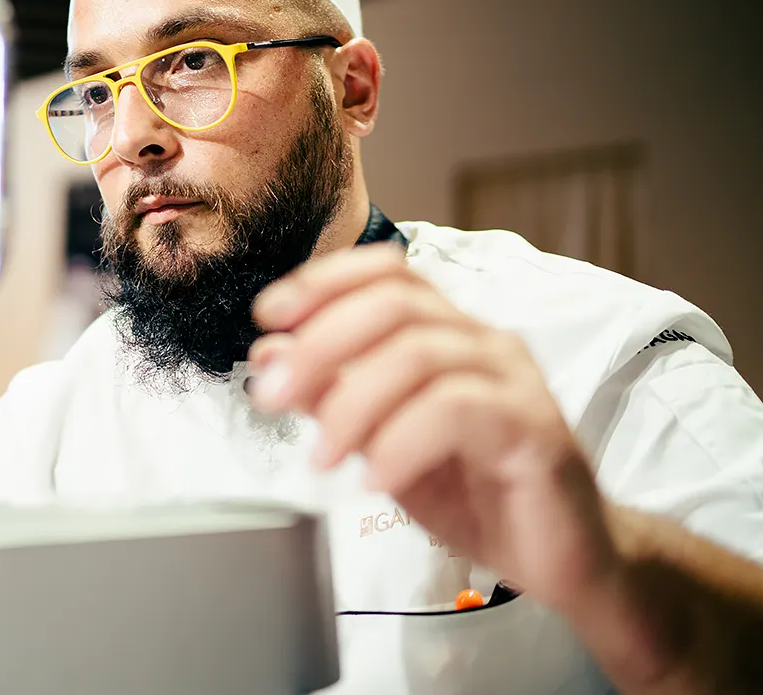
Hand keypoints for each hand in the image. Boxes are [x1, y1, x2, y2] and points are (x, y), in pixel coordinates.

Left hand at [248, 244, 620, 614]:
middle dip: (320, 344)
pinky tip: (375, 479)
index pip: (388, 272)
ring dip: (352, 403)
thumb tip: (270, 355)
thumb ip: (332, 397)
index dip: (324, 281)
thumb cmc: (474, 493)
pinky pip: (455, 410)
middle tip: (275, 394)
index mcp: (448, 333)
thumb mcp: (382, 444)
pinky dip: (400, 442)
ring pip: (420, 354)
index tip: (268, 315)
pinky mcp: (535, 429)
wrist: (562, 558)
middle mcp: (483, 342)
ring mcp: (514, 381)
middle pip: (395, 304)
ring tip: (323, 456)